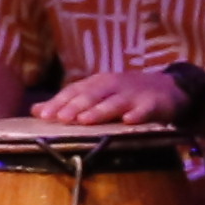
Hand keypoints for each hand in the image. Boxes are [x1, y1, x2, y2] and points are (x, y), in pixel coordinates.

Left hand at [35, 68, 193, 128]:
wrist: (168, 87)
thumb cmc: (124, 93)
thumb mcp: (96, 93)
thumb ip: (68, 102)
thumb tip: (36, 110)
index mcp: (97, 83)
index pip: (74, 91)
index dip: (59, 103)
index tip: (43, 116)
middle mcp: (113, 85)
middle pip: (91, 96)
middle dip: (75, 107)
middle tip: (60, 118)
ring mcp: (134, 94)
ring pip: (114, 103)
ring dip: (100, 111)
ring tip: (85, 120)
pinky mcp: (154, 103)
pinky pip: (145, 110)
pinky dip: (137, 114)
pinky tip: (129, 121)